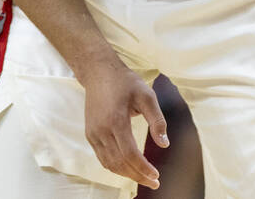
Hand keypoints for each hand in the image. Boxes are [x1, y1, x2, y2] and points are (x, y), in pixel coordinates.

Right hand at [81, 60, 168, 189]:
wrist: (99, 72)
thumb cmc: (125, 82)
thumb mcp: (147, 95)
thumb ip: (157, 120)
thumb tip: (164, 144)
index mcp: (115, 120)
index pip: (129, 154)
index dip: (143, 168)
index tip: (156, 175)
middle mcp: (101, 130)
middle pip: (119, 163)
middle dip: (138, 176)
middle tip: (154, 182)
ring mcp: (93, 133)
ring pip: (109, 163)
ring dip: (127, 174)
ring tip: (144, 178)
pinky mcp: (90, 134)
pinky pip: (102, 157)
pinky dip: (115, 167)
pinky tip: (128, 169)